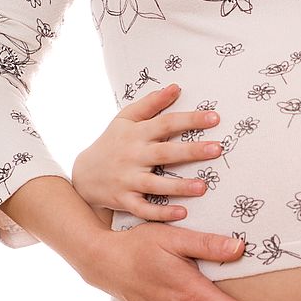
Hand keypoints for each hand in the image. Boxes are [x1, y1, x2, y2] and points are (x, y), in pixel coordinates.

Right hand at [72, 84, 223, 220]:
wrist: (82, 175)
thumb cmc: (112, 143)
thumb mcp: (125, 118)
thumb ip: (151, 103)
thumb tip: (176, 87)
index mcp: (136, 134)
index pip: (166, 123)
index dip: (190, 120)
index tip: (215, 118)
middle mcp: (133, 156)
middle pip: (165, 153)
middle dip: (191, 151)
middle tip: (218, 148)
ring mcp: (128, 180)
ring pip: (156, 184)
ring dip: (179, 186)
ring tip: (203, 187)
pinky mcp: (124, 200)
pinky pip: (144, 209)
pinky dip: (161, 213)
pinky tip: (182, 213)